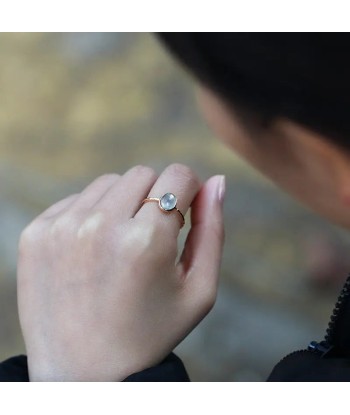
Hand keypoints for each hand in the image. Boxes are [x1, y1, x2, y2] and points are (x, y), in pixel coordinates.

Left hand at [17, 164, 224, 380]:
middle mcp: (100, 226)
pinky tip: (93, 252)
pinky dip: (91, 216)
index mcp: (146, 241)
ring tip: (121, 246)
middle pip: (143, 174)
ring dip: (122, 205)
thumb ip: (213, 230)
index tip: (182, 215)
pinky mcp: (36, 233)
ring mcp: (62, 228)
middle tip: (150, 237)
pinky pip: (76, 200)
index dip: (187, 192)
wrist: (83, 373)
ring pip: (108, 183)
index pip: (178, 175)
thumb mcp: (198, 290)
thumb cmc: (150, 333)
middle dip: (155, 198)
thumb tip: (217, 180)